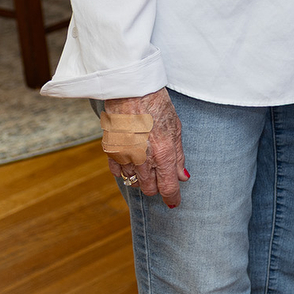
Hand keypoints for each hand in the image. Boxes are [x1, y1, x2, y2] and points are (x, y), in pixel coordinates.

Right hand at [104, 88, 186, 207]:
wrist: (131, 91)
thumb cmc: (157, 105)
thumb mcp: (176, 128)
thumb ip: (178, 156)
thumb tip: (183, 177)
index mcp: (163, 153)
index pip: (168, 187)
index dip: (172, 198)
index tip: (174, 203)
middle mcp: (143, 159)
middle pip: (150, 189)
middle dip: (157, 187)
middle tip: (161, 177)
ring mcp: (125, 157)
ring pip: (134, 182)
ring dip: (141, 177)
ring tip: (147, 161)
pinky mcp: (111, 152)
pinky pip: (118, 172)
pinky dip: (126, 170)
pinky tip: (132, 160)